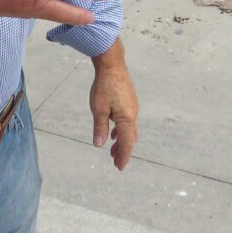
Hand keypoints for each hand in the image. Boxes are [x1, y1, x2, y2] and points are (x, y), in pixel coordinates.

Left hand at [90, 39, 137, 170]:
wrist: (112, 64)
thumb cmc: (104, 86)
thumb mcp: (98, 109)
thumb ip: (100, 128)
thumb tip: (99, 144)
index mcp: (127, 118)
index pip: (127, 143)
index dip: (123, 156)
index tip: (119, 167)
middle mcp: (133, 113)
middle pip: (130, 138)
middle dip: (123, 151)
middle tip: (115, 162)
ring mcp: (133, 106)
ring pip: (129, 129)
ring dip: (122, 140)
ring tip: (112, 149)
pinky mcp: (129, 100)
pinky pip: (128, 120)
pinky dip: (122, 130)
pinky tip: (113, 132)